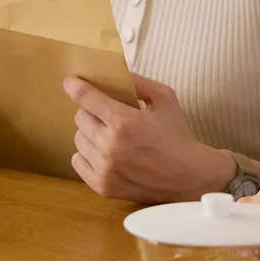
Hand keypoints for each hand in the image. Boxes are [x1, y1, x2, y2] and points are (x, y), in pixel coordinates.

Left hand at [64, 73, 234, 202]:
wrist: (189, 175)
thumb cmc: (177, 134)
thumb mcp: (165, 98)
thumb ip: (139, 82)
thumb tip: (117, 74)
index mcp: (124, 121)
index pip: (86, 98)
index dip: (75, 86)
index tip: (70, 82)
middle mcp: (109, 145)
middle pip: (80, 118)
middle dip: (92, 112)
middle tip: (108, 115)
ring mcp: (105, 168)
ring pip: (78, 140)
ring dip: (90, 133)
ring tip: (109, 135)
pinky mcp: (103, 186)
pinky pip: (77, 162)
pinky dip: (87, 155)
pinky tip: (104, 153)